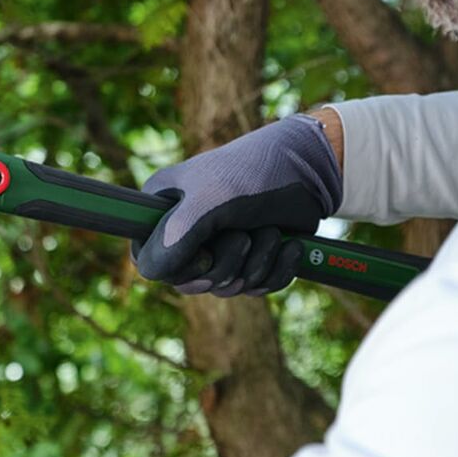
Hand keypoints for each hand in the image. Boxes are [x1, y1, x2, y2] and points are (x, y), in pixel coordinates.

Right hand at [132, 114, 341, 295]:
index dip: (172, 269)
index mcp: (162, 209)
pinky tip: (288, 244)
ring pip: (225, 286)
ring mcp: (218, 246)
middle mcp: (185, 230)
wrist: (311, 169)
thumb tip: (151, 273)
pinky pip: (255, 287)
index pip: (146, 258)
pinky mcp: (249, 258)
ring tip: (270, 231)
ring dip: (256, 264)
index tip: (202, 258)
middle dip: (225, 266)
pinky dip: (276, 270)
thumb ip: (174, 236)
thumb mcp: (209, 200)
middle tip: (244, 236)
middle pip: (189, 281)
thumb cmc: (252, 173)